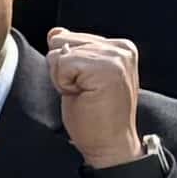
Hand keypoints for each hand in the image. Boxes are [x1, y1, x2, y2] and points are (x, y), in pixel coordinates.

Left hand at [46, 24, 151, 172]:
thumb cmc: (95, 115)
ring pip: (58, 52)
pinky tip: (83, 97)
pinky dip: (63, 84)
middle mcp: (121, 48)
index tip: (87, 85)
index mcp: (119, 46)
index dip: (66, 65)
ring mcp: (116, 57)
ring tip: (85, 94)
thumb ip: (73, 51)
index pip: (67, 36)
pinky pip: (60, 64)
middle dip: (62, 69)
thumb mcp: (81, 76)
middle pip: (60, 40)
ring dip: (62, 78)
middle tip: (85, 91)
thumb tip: (55, 32)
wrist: (110, 145)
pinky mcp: (105, 68)